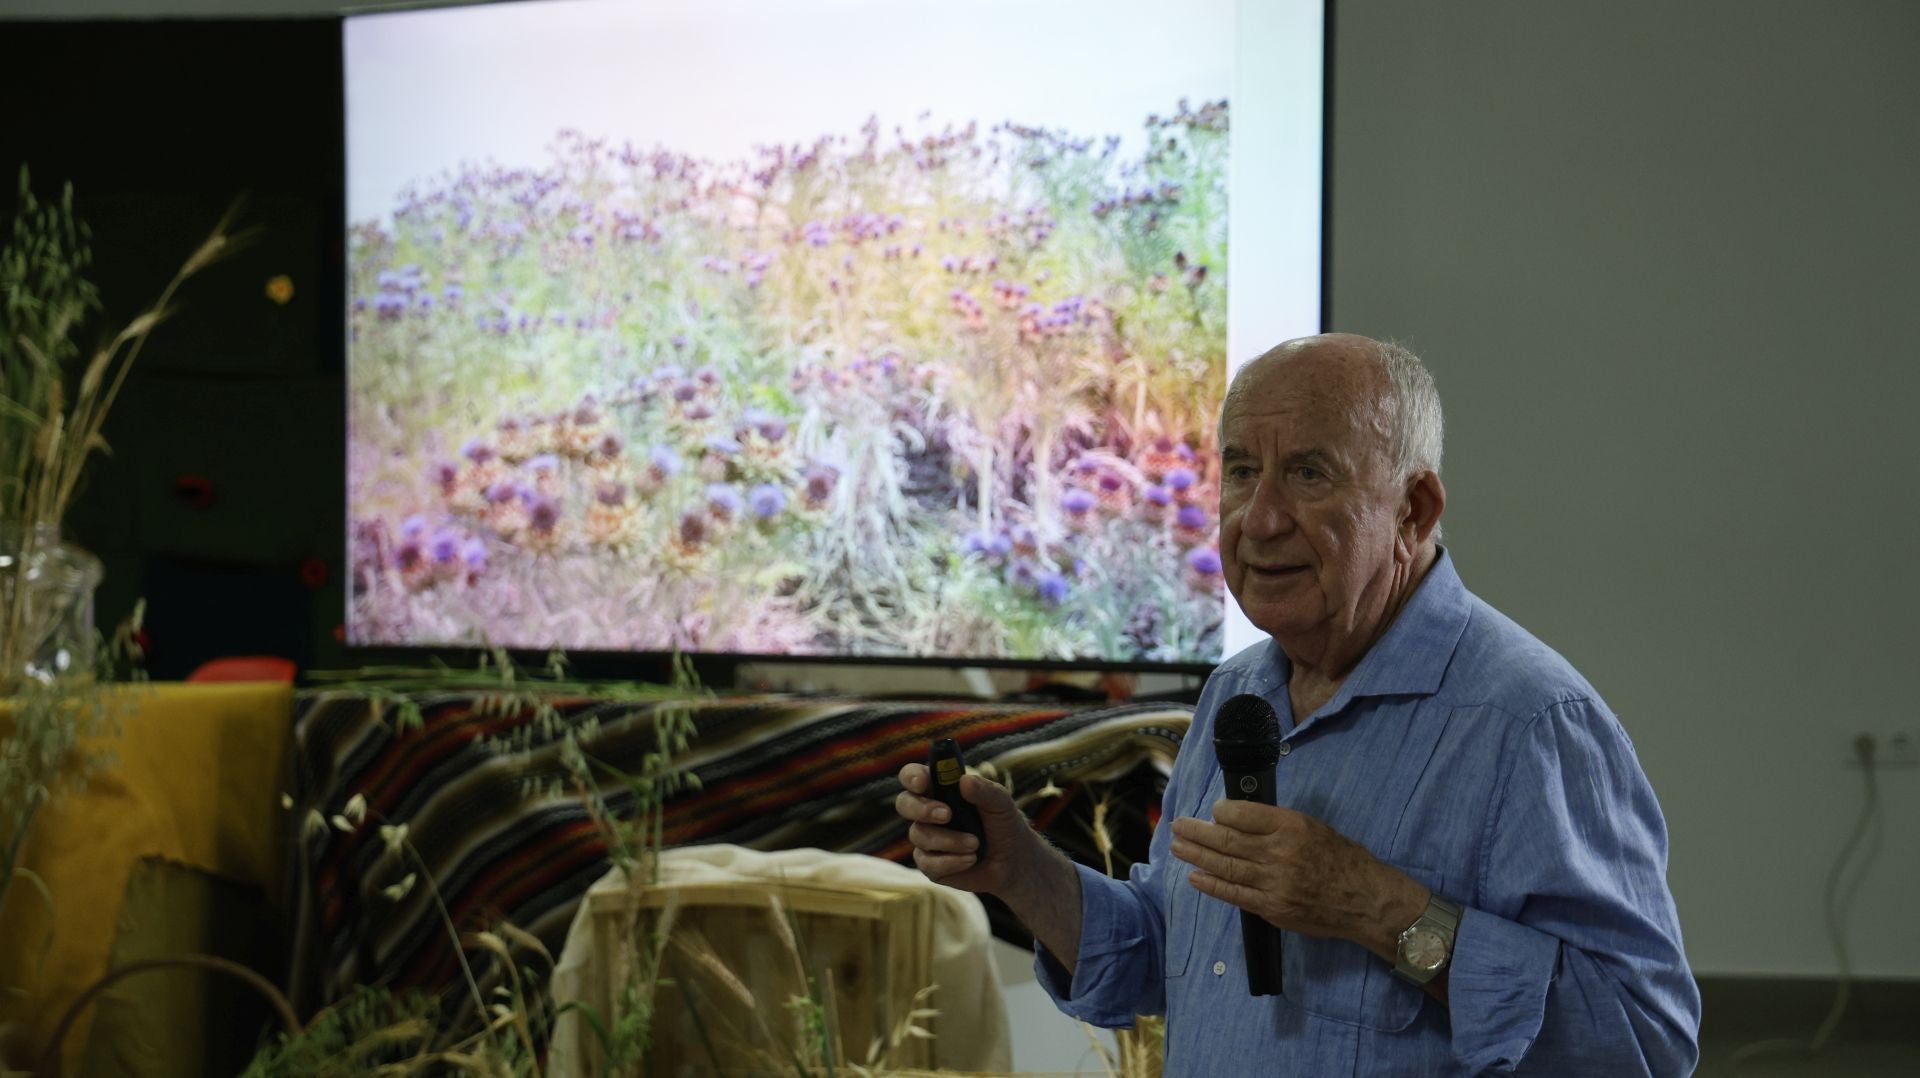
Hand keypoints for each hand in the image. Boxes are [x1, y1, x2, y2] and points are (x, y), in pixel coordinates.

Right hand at [894, 763, 1031, 895]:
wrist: (1014, 862)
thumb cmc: (1005, 825)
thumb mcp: (1001, 804)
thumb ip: (986, 790)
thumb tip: (964, 780)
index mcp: (941, 789)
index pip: (914, 776)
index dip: (912, 776)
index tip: (922, 782)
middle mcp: (928, 811)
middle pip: (904, 803)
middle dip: (922, 808)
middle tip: (946, 814)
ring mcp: (927, 838)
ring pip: (919, 835)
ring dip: (950, 840)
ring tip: (975, 844)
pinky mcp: (929, 864)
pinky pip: (927, 862)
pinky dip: (951, 861)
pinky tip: (970, 859)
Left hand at [1169, 799, 1428, 960]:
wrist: (1365, 899)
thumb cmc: (1342, 859)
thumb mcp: (1314, 827)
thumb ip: (1278, 823)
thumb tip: (1239, 819)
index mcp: (1291, 826)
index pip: (1244, 814)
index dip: (1222, 812)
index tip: (1213, 810)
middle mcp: (1279, 852)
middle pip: (1227, 840)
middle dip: (1197, 832)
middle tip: (1178, 825)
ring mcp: (1273, 882)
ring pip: (1225, 866)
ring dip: (1197, 856)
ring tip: (1177, 846)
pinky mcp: (1272, 907)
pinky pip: (1234, 894)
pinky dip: (1212, 885)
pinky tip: (1195, 877)